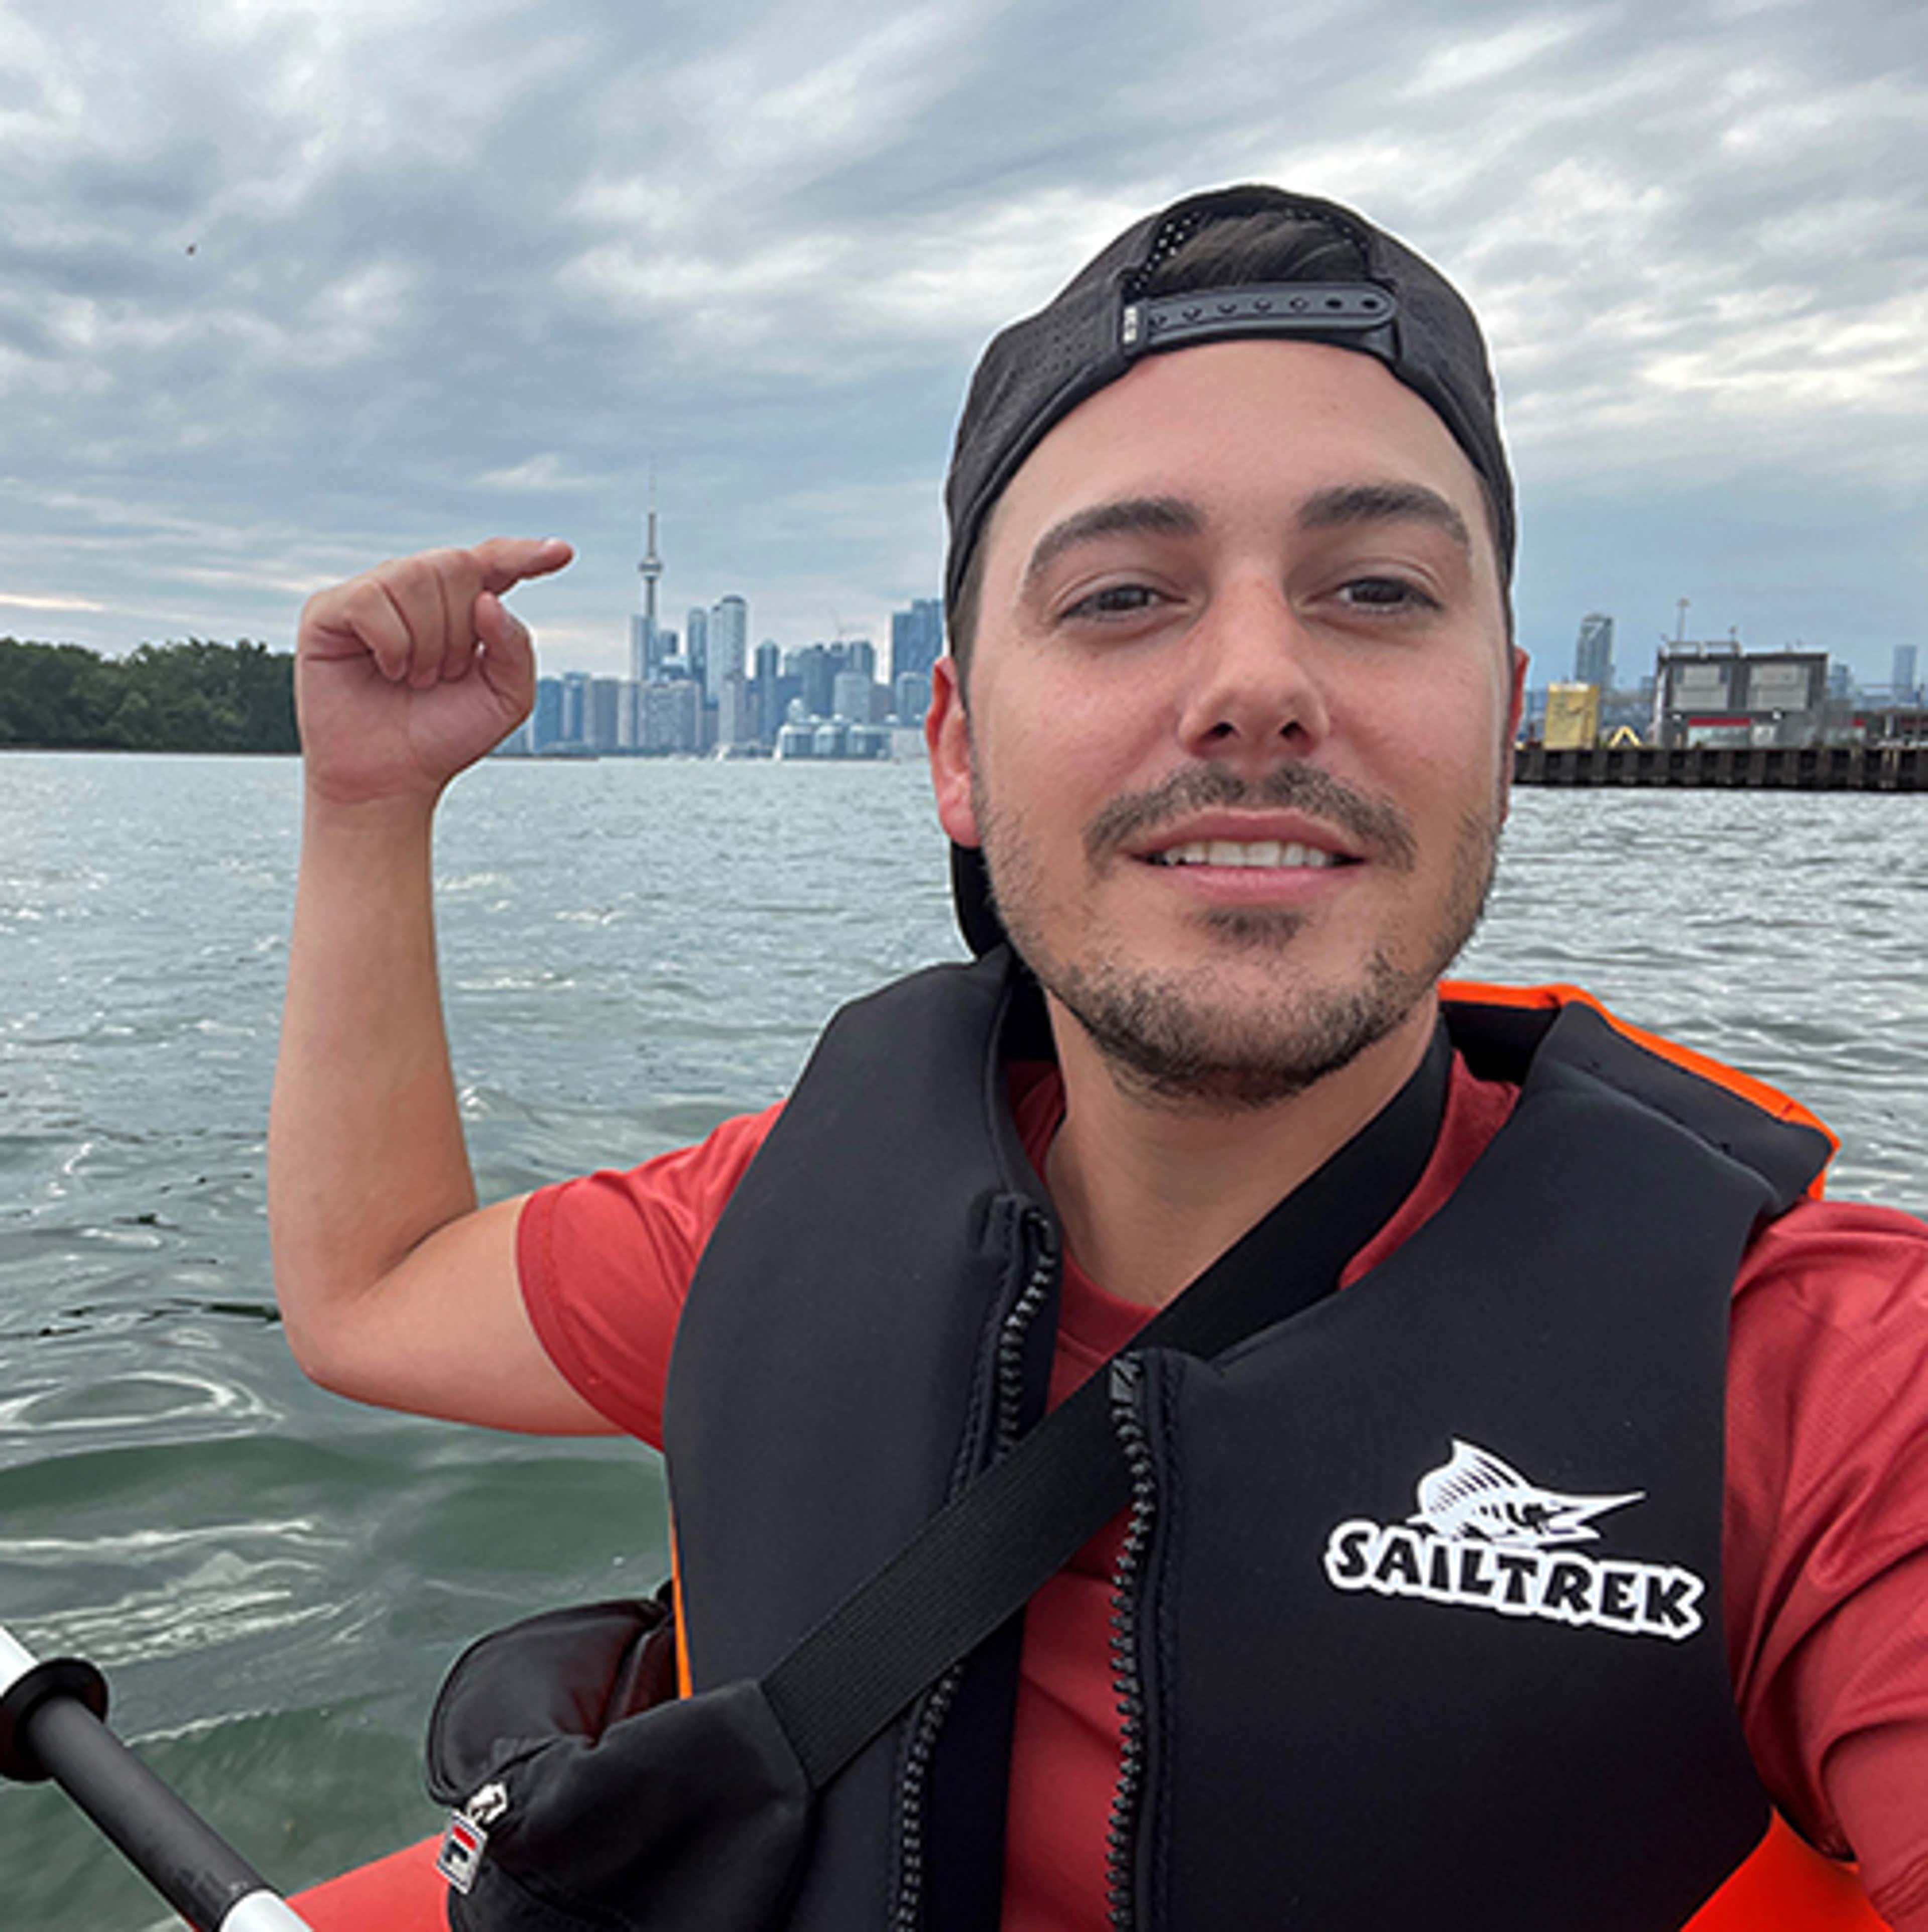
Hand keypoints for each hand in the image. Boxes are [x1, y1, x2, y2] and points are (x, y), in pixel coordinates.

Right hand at [295, 537, 572, 805]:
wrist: (393, 778)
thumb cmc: (445, 735)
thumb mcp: (507, 698)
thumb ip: (516, 647)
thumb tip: (487, 599)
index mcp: (464, 605)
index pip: (496, 561)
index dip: (526, 554)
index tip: (562, 554)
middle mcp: (416, 589)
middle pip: (457, 565)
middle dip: (463, 630)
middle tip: (446, 675)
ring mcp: (372, 595)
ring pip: (415, 576)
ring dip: (428, 642)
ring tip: (417, 678)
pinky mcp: (330, 610)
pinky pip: (372, 599)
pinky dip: (392, 645)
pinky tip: (388, 670)